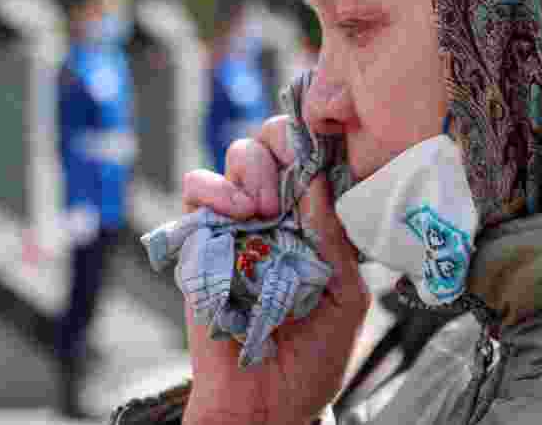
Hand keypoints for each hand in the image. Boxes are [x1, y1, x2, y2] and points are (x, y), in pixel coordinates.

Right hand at [181, 116, 370, 424]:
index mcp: (316, 223)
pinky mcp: (200, 236)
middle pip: (275, 142)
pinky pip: (196, 187)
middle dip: (283, 146)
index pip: (316, 160)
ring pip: (239, 154)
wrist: (265, 402)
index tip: (324, 152)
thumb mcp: (345, 299)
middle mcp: (278, 214)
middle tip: (288, 185)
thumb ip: (333, 240)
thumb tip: (318, 181)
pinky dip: (213, 187)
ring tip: (262, 209)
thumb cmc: (313, 358)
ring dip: (254, 169)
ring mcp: (237, 222)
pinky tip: (236, 214)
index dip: (318, 145)